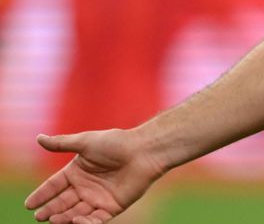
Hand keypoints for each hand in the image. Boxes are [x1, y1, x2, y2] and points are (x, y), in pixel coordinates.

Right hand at [24, 130, 164, 223]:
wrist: (144, 151)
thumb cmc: (116, 143)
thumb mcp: (85, 142)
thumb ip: (62, 144)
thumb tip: (38, 138)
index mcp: (77, 171)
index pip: (54, 186)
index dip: (42, 195)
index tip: (28, 204)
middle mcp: (85, 186)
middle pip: (62, 202)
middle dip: (50, 210)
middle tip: (39, 216)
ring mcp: (98, 198)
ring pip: (76, 212)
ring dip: (64, 218)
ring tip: (53, 220)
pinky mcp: (112, 207)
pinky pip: (95, 219)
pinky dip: (85, 223)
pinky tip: (75, 221)